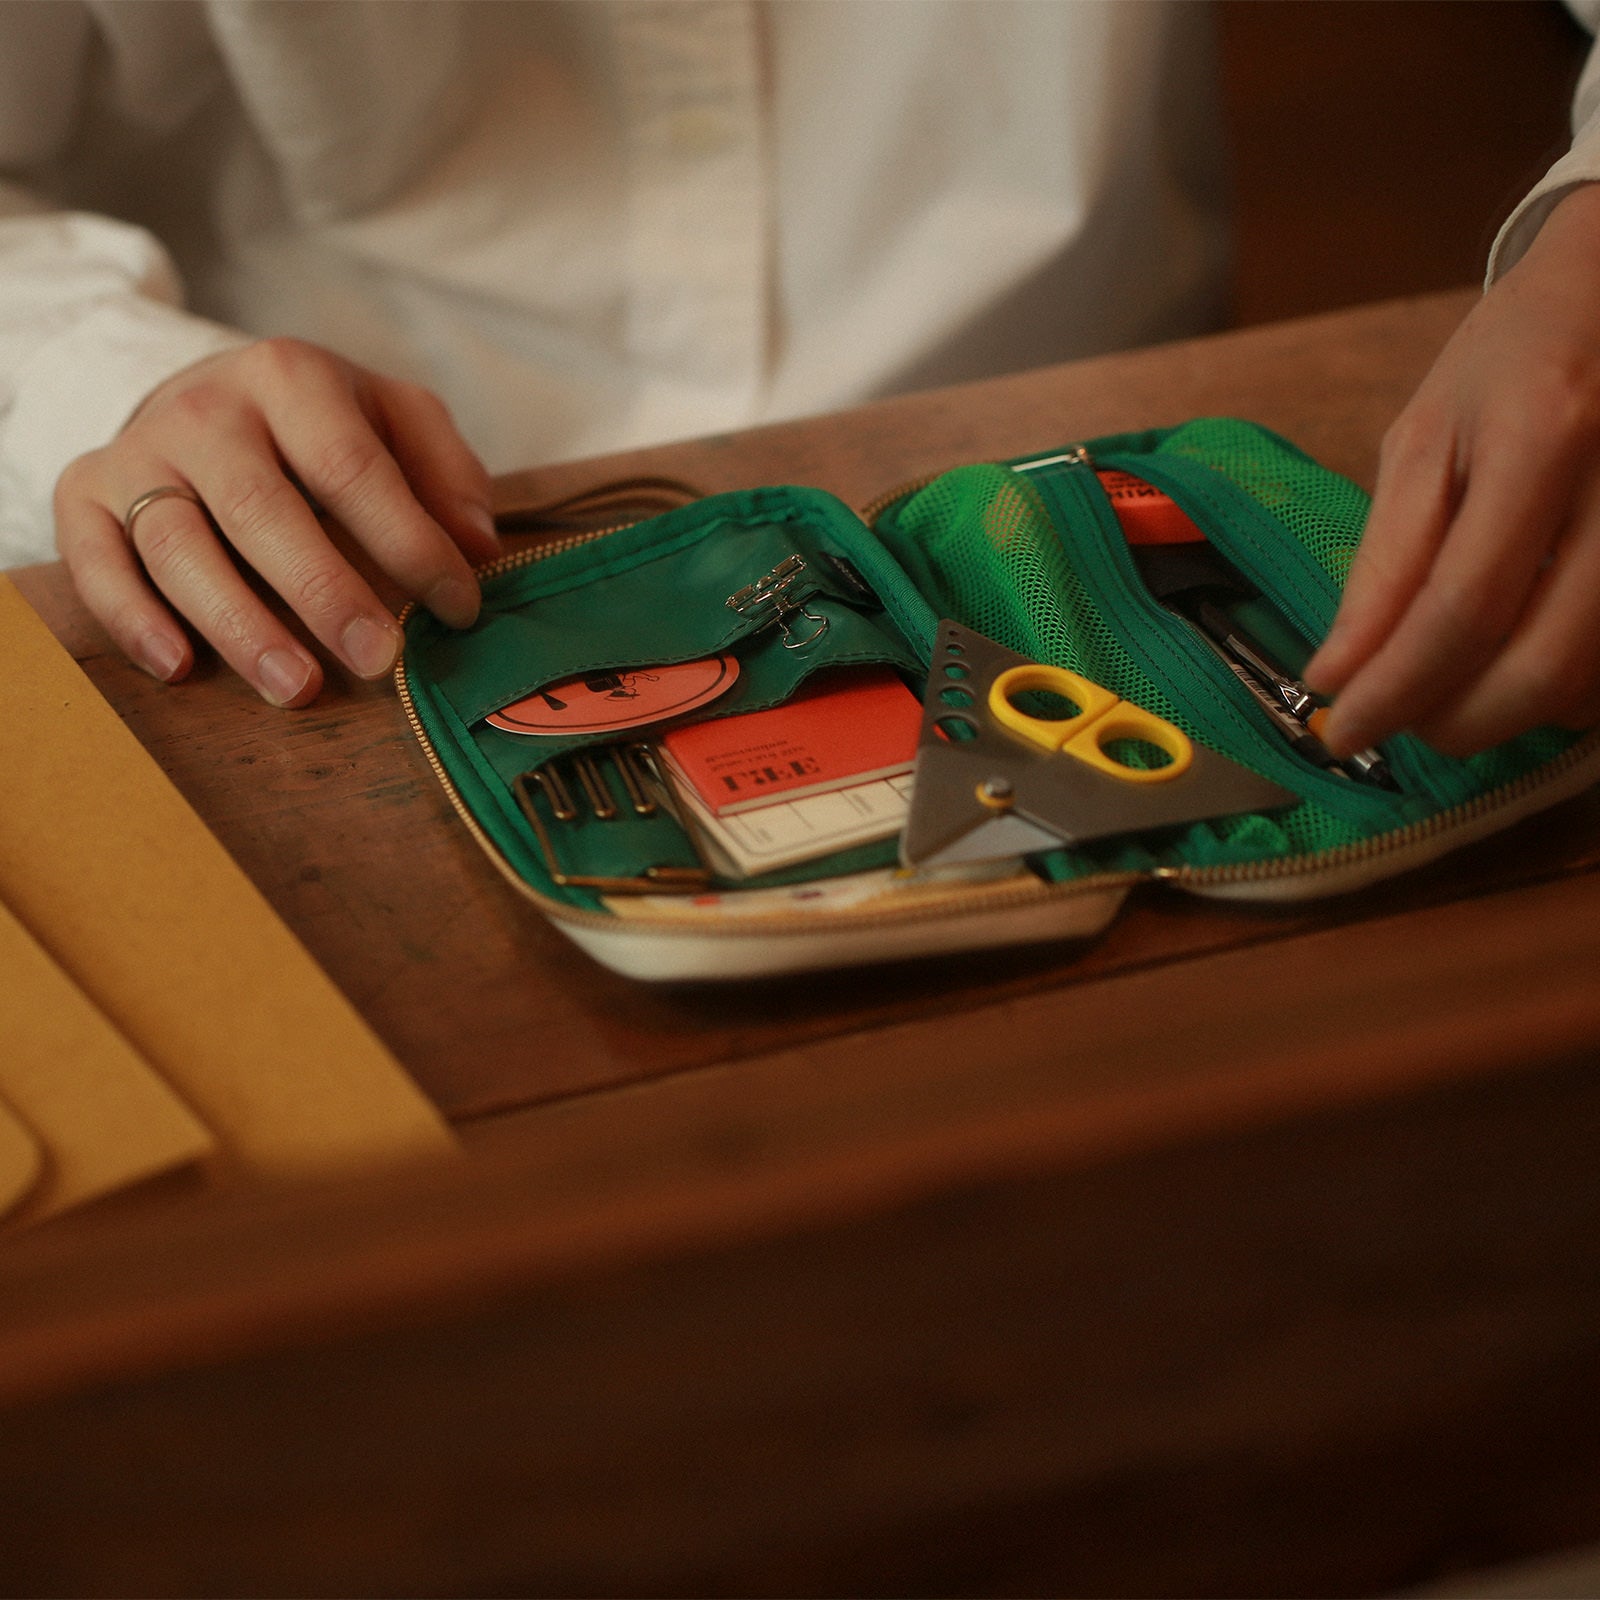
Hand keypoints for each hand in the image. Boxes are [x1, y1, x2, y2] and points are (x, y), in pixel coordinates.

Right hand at [54, 338, 498, 706]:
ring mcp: (141, 453)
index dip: (410, 544)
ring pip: (179, 546)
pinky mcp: (84, 493)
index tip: (458, 609)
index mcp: (291, 379)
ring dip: (239, 625)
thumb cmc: (319, 426)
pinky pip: (95, 560)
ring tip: (298, 688)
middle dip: (324, 592)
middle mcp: (208, 411)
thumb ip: (445, 472)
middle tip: (378, 660)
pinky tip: (180, 668)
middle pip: (262, 510)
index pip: (354, 469)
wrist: (203, 393)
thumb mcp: (394, 417)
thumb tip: (480, 547)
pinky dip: (132, 618)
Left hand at [1306, 182, 1599, 758]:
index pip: (1460, 607)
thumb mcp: (1425, 439)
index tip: (1339, 733)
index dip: (1394, 690)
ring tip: (1445, 693)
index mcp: (1541, 435)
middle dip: (1454, 721)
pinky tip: (1513, 665)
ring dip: (1508, 716)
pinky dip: (1564, 692)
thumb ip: (1384, 562)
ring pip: (1594, 680)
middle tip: (1397, 724)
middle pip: (1544, 664)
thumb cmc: (1515, 359)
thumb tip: (1335, 674)